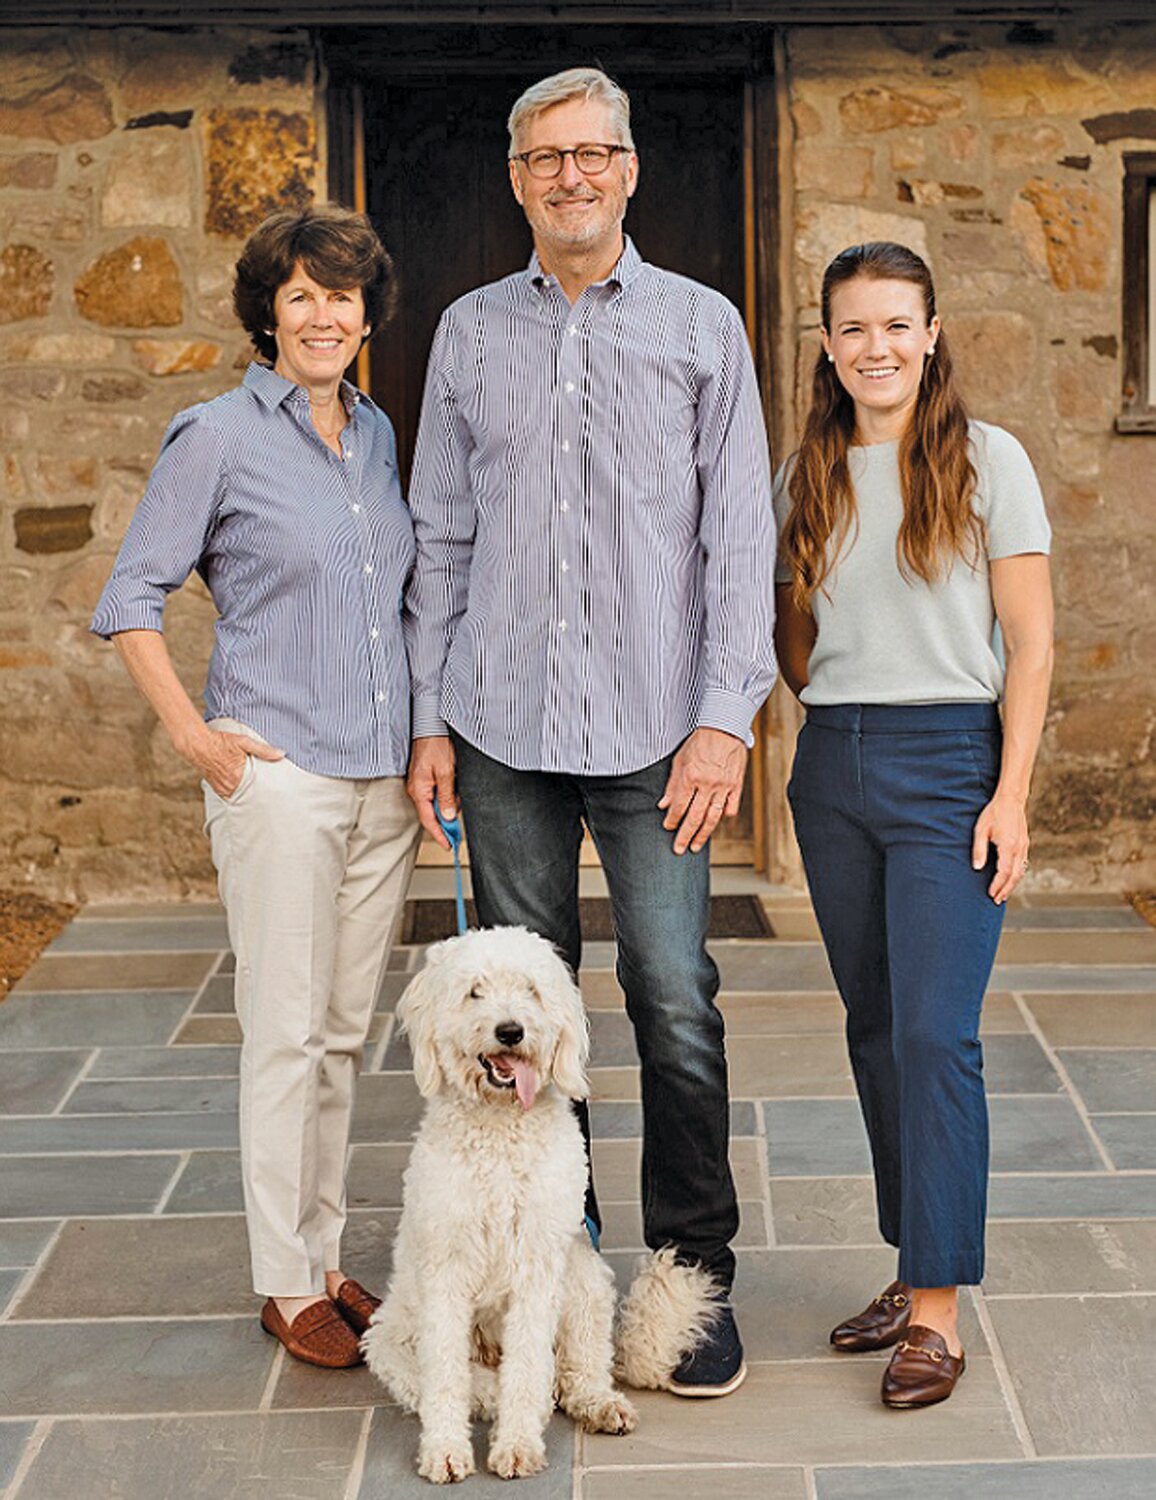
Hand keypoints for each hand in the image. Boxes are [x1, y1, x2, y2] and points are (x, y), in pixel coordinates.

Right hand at [183, 726, 283, 798]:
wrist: (198, 744)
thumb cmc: (220, 742)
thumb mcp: (244, 742)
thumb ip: (263, 750)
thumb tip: (281, 754)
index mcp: (238, 776)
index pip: (257, 789)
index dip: (266, 792)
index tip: (274, 794)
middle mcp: (230, 785)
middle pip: (249, 795)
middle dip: (257, 795)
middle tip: (269, 798)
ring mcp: (222, 788)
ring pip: (239, 796)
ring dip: (246, 794)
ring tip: (257, 794)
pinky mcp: (216, 788)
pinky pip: (230, 795)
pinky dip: (236, 793)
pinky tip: (242, 790)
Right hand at [407, 735, 456, 848]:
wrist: (431, 726)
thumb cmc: (436, 744)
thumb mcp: (446, 772)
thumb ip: (447, 796)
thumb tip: (448, 816)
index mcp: (419, 791)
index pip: (428, 820)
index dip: (439, 835)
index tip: (449, 845)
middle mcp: (417, 790)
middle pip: (430, 815)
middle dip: (444, 826)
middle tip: (457, 835)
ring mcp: (420, 784)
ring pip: (433, 805)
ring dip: (446, 811)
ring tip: (458, 812)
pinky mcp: (424, 778)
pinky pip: (434, 795)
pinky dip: (444, 800)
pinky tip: (454, 798)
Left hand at [658, 728, 747, 854]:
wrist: (725, 728)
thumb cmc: (701, 741)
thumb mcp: (679, 760)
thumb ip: (672, 784)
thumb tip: (663, 805)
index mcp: (691, 777)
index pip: (679, 807)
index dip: (672, 820)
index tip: (668, 828)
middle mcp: (707, 784)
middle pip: (695, 817)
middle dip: (685, 836)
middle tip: (679, 849)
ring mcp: (724, 787)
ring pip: (713, 817)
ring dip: (703, 834)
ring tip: (696, 846)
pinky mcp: (736, 785)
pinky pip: (731, 807)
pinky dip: (724, 817)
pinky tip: (716, 823)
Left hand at [972, 790, 1029, 904]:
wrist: (1011, 800)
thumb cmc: (994, 813)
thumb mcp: (981, 830)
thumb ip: (979, 849)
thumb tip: (977, 868)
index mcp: (1008, 846)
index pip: (1004, 872)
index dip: (997, 885)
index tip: (990, 893)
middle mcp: (1019, 849)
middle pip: (1015, 876)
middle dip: (1006, 890)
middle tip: (997, 900)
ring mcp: (1024, 846)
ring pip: (1021, 871)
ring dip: (1012, 885)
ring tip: (1003, 894)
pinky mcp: (1025, 844)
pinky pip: (1023, 864)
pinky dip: (1017, 875)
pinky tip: (1010, 879)